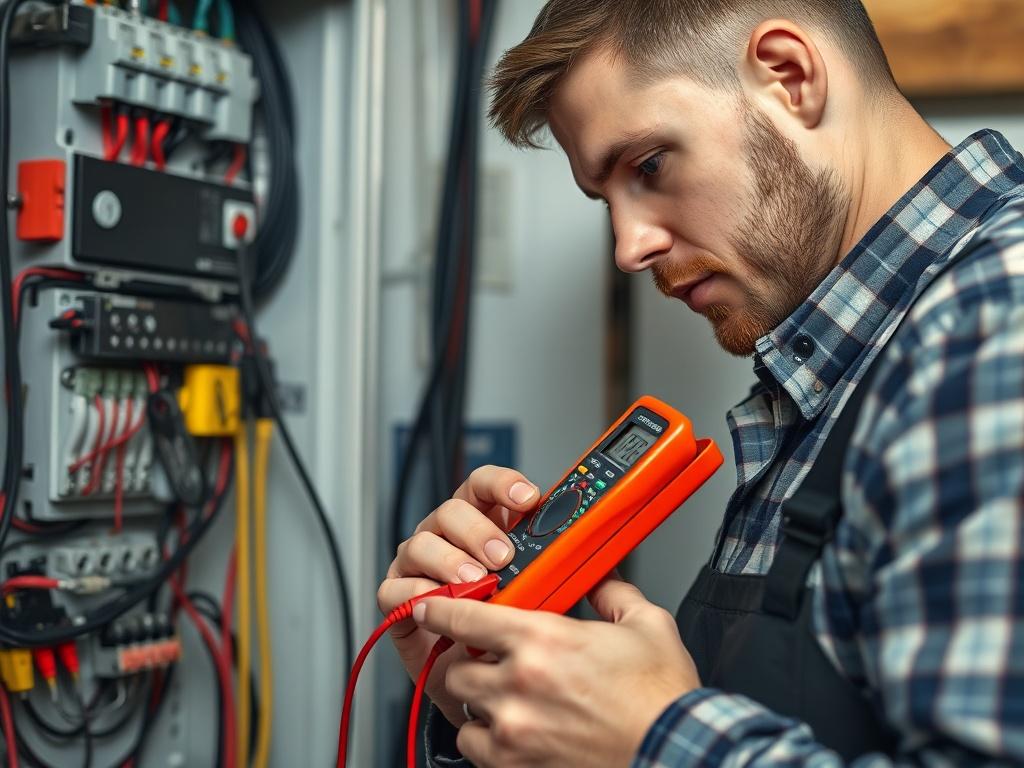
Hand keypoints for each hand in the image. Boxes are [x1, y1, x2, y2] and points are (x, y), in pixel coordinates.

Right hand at [377, 465, 540, 725]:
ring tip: (476, 582)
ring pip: (422, 543)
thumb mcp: (545, 594)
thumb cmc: (515, 633)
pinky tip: (441, 604)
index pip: (486, 486)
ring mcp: (421, 565)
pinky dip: (419, 593)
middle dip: (479, 531)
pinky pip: (397, 586)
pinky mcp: (399, 599)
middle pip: (452, 510)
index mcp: (485, 524)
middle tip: (502, 557)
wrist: (489, 683)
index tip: (528, 499)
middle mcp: (449, 538)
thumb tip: (602, 559)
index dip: (504, 485)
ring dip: (450, 561)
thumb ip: (560, 570)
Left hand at [413, 574, 700, 767]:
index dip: (440, 609)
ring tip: (504, 695)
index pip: (463, 617)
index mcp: (542, 640)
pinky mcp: (517, 765)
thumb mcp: (647, 625)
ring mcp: (514, 729)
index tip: (431, 607)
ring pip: (461, 706)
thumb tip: (601, 578)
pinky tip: (509, 728)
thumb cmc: (662, 699)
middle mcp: (518, 684)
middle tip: (490, 659)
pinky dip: (483, 737)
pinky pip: (472, 746)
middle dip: (468, 660)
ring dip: (476, 698)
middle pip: (455, 666)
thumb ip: (614, 593)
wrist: (676, 752)